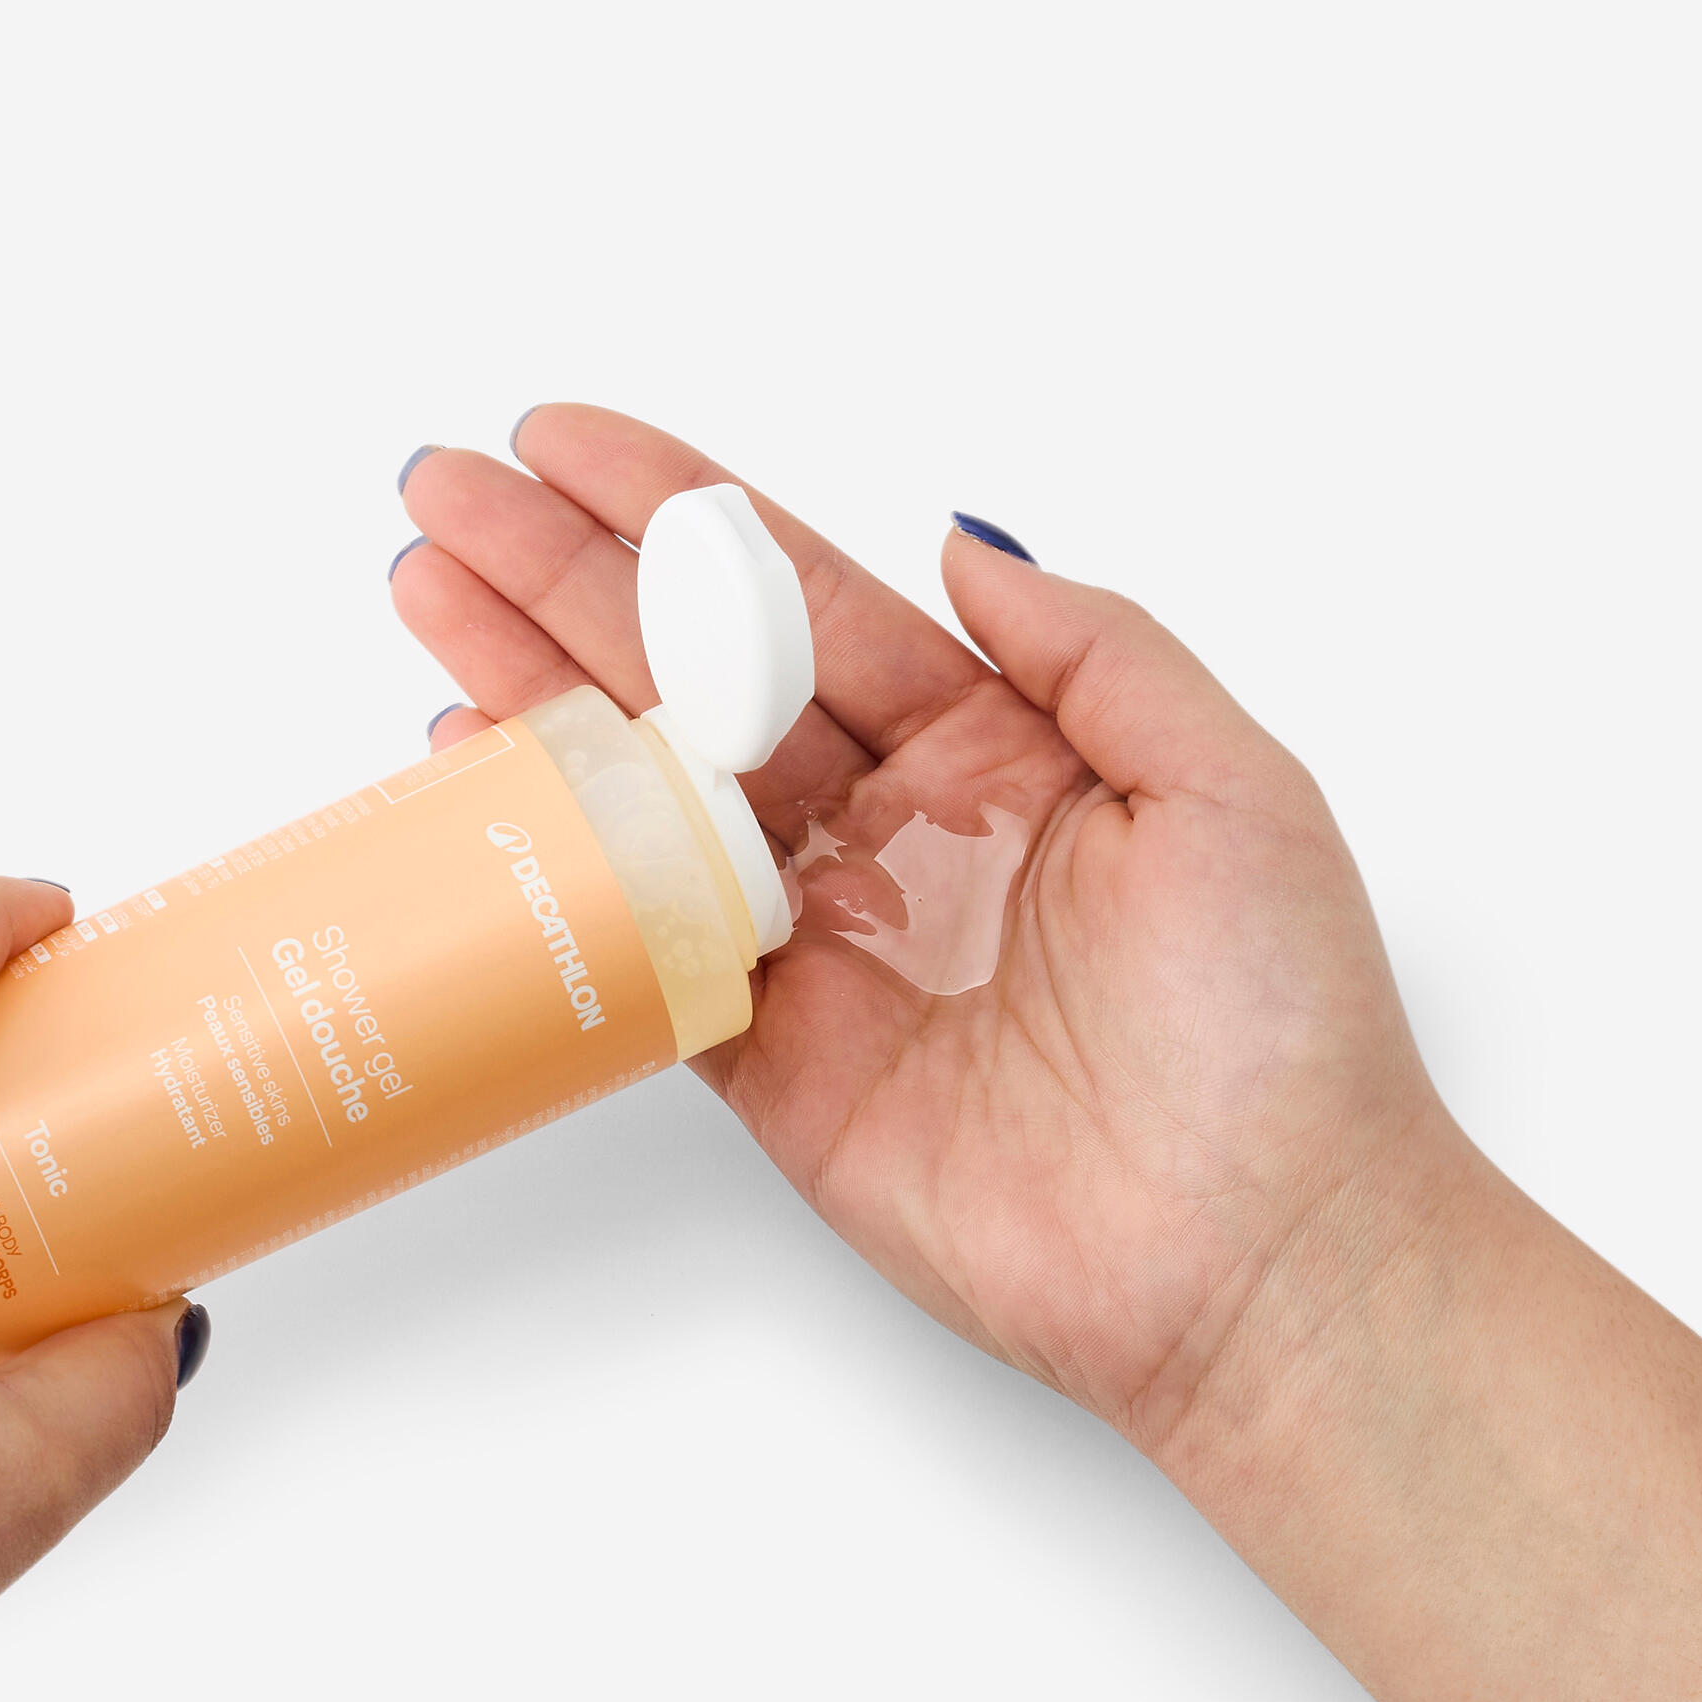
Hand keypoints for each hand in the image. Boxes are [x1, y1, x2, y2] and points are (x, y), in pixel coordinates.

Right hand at [396, 409, 1461, 1457]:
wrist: (1250, 1256)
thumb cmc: (1275, 1030)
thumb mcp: (1228, 787)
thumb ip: (1094, 651)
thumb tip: (964, 539)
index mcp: (1002, 748)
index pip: (808, 602)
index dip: (682, 518)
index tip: (569, 445)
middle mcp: (898, 831)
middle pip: (698, 678)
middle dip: (565, 580)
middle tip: (445, 499)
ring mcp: (825, 943)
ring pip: (650, 791)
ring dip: (533, 692)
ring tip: (426, 596)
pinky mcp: (774, 1060)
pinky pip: (641, 944)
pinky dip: (556, 863)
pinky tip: (479, 774)